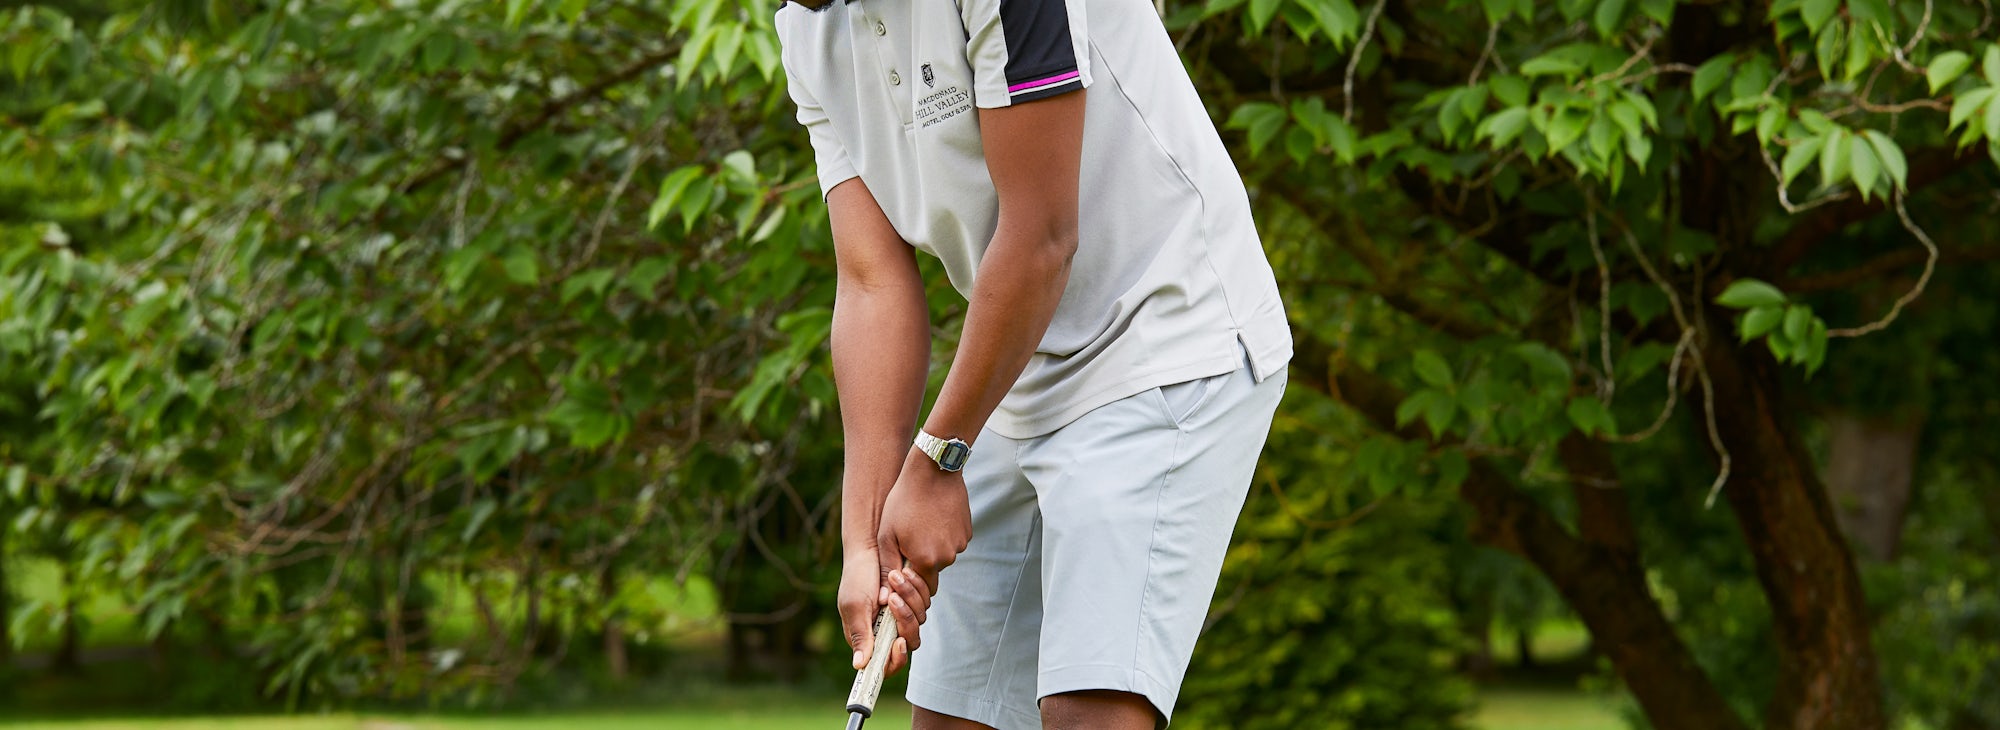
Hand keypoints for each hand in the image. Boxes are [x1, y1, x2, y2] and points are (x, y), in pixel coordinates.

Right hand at [837, 545, 932, 676]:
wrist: (870, 548)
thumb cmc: (857, 577)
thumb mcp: (855, 606)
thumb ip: (860, 635)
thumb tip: (859, 666)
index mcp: (867, 638)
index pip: (885, 664)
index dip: (895, 659)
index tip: (899, 642)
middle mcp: (885, 631)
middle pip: (908, 644)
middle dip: (906, 621)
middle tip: (894, 599)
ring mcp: (899, 616)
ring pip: (919, 622)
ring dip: (910, 600)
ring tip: (896, 578)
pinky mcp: (912, 602)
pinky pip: (924, 605)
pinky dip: (917, 591)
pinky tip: (906, 573)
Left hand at [876, 446, 970, 632]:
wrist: (932, 471)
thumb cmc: (904, 501)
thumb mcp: (887, 535)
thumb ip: (888, 567)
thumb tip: (884, 597)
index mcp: (926, 561)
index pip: (922, 587)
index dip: (910, 578)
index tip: (902, 559)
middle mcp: (947, 557)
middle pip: (933, 572)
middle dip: (921, 561)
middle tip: (908, 538)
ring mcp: (960, 543)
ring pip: (944, 555)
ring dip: (933, 547)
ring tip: (920, 524)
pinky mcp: (967, 531)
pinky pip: (953, 541)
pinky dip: (944, 535)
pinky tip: (933, 517)